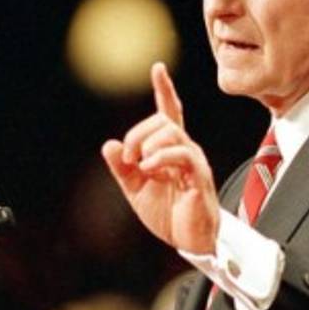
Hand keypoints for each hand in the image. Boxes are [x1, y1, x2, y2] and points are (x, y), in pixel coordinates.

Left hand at [102, 62, 219, 253]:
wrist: (189, 241)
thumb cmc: (168, 214)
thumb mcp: (135, 189)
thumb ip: (122, 168)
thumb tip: (109, 145)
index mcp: (169, 151)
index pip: (169, 112)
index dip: (164, 90)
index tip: (158, 68)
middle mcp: (184, 151)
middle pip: (163, 121)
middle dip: (138, 133)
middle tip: (128, 157)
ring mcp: (193, 162)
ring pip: (171, 133)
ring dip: (147, 144)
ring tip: (141, 165)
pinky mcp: (199, 177)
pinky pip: (182, 155)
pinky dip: (161, 158)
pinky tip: (150, 169)